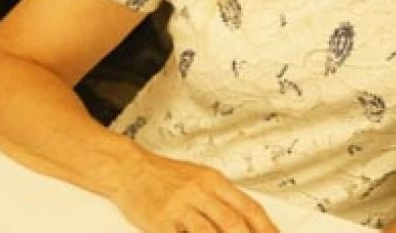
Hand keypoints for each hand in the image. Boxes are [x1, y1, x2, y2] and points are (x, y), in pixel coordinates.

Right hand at [111, 149, 278, 232]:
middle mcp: (199, 192)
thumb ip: (222, 197)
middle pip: (232, 222)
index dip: (266, 227)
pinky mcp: (158, 222)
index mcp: (214, 181)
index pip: (248, 207)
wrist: (129, 169)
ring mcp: (179, 208)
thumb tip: (248, 219)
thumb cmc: (166, 175)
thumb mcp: (200, 178)